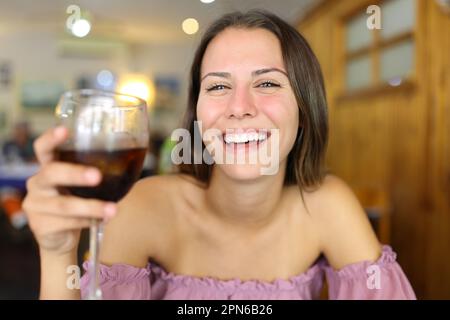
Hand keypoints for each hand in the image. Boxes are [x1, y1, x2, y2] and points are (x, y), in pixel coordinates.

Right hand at [23, 126, 116, 254]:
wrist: (61, 238)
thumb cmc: (78, 201)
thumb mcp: (83, 184)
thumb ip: (96, 171)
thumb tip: (132, 156)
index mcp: (48, 166)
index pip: (43, 148)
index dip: (51, 138)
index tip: (64, 130)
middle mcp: (38, 183)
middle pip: (51, 173)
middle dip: (75, 173)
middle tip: (97, 176)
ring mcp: (36, 205)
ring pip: (64, 205)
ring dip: (91, 207)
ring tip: (113, 210)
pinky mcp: (40, 226)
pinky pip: (68, 223)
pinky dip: (89, 221)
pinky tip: (103, 221)